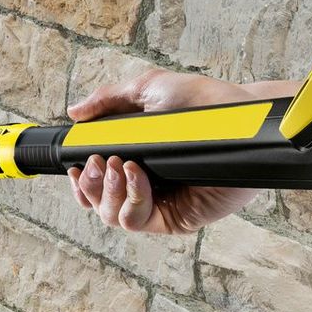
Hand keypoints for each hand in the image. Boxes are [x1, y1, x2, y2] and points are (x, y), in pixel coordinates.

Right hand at [66, 70, 294, 233]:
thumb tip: (75, 113)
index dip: (80, 182)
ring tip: (117, 166)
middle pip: (99, 205)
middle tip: (96, 162)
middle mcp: (145, 187)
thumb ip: (109, 100)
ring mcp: (161, 204)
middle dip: (89, 185)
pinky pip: (138, 220)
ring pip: (114, 217)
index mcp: (134, 162)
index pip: (95, 186)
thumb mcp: (147, 91)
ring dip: (106, 193)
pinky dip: (131, 198)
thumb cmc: (201, 102)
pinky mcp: (177, 217)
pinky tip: (137, 173)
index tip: (75, 165)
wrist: (236, 116)